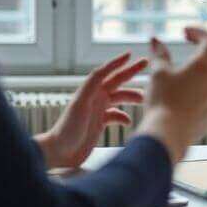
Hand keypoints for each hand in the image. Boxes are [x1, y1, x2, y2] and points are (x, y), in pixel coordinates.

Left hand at [35, 52, 146, 169]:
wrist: (60, 151)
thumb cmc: (67, 127)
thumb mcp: (80, 103)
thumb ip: (92, 85)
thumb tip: (105, 69)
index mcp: (90, 90)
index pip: (106, 72)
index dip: (118, 62)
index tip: (130, 54)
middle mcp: (95, 98)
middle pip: (116, 81)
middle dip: (131, 72)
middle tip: (146, 63)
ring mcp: (97, 110)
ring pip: (119, 97)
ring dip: (131, 96)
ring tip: (144, 99)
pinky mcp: (99, 123)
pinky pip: (116, 115)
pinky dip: (124, 117)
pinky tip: (127, 122)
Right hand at [135, 27, 206, 163]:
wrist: (167, 136)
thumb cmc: (162, 102)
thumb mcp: (158, 73)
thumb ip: (159, 54)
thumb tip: (155, 40)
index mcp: (204, 66)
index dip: (199, 32)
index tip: (185, 32)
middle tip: (195, 46)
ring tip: (190, 70)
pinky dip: (204, 89)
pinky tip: (188, 93)